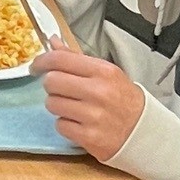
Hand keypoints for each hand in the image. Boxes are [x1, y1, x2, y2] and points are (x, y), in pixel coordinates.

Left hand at [32, 45, 144, 161]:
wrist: (145, 132)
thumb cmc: (123, 99)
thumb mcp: (106, 73)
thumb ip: (77, 58)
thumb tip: (52, 42)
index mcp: (103, 71)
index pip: (60, 59)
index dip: (41, 61)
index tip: (35, 67)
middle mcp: (98, 92)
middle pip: (51, 82)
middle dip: (52, 86)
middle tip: (63, 91)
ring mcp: (93, 116)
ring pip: (52, 104)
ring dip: (58, 106)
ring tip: (74, 108)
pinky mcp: (89, 137)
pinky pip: (59, 125)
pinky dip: (65, 124)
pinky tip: (79, 123)